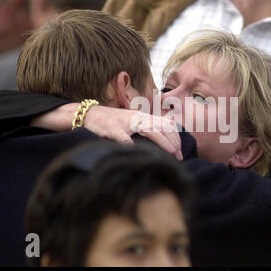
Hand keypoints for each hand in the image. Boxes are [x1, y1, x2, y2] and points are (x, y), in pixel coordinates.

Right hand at [31, 104, 182, 159]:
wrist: (89, 114)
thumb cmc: (113, 122)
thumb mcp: (133, 122)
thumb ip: (148, 126)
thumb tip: (168, 132)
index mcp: (143, 117)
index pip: (165, 124)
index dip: (175, 137)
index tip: (180, 153)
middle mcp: (137, 117)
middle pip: (161, 126)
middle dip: (173, 141)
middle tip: (180, 156)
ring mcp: (125, 122)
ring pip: (148, 129)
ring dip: (161, 140)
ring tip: (170, 152)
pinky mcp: (111, 128)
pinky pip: (122, 136)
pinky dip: (129, 143)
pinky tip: (136, 151)